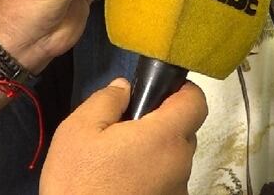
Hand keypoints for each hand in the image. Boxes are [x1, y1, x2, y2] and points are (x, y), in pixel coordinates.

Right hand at [40, 78, 207, 194]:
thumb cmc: (78, 183)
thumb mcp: (78, 131)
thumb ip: (106, 100)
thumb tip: (125, 87)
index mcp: (165, 137)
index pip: (196, 102)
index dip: (182, 91)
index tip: (160, 91)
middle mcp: (181, 164)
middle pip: (184, 131)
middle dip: (161, 124)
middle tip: (127, 129)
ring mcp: (178, 190)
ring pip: (175, 159)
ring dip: (156, 153)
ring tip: (120, 161)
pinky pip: (168, 182)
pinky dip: (152, 177)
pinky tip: (124, 182)